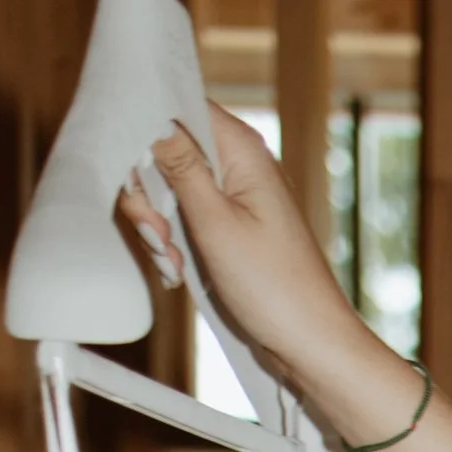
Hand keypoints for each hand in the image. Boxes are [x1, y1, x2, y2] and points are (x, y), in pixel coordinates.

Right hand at [125, 109, 417, 449]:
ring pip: (170, 188)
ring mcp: (235, 196)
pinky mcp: (230, 227)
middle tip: (159, 237)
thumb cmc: (275, 289)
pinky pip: (185, 218)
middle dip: (149, 193)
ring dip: (159, 225)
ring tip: (173, 264)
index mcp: (242, 149)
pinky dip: (174, 242)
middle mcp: (239, 164)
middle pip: (167, 149)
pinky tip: (180, 271)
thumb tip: (153, 116)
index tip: (140, 180)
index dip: (146, 133)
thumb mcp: (215, 223)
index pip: (177, 105)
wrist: (311, 346)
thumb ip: (179, 166)